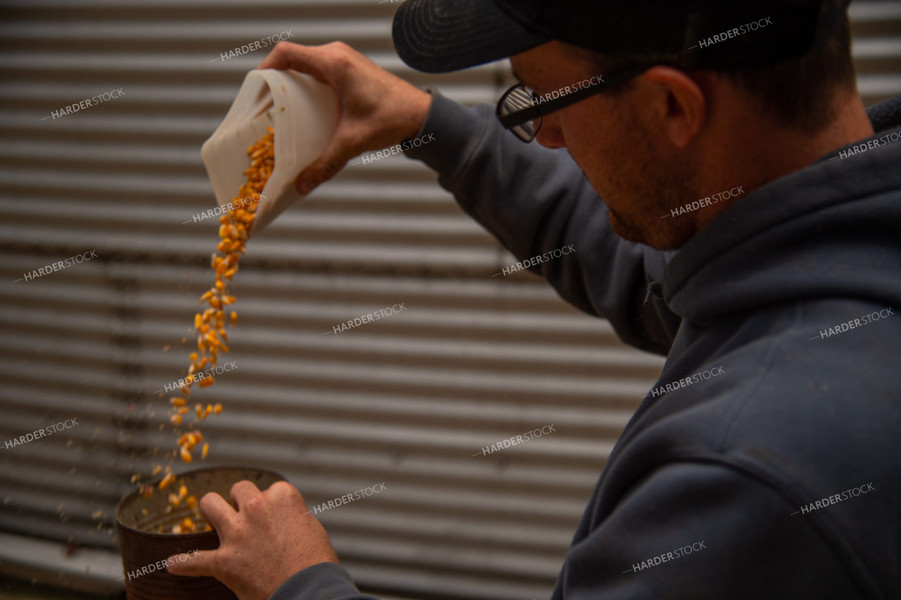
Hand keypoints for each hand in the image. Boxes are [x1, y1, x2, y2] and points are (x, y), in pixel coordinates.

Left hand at [167, 480, 338, 599]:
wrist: (309, 591)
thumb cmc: (316, 563)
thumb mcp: (311, 527)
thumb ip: (291, 517)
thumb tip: (281, 520)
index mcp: (282, 497)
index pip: (269, 489)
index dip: (270, 504)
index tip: (273, 518)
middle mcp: (257, 508)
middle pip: (238, 488)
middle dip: (240, 500)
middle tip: (244, 516)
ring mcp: (237, 534)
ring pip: (209, 504)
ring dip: (210, 511)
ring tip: (211, 519)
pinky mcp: (224, 562)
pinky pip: (193, 560)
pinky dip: (183, 564)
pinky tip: (173, 564)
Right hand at [258, 41, 432, 194]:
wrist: (421, 115)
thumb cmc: (392, 119)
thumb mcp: (353, 142)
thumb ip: (326, 164)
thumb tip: (301, 185)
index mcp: (334, 64)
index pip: (286, 54)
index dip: (265, 68)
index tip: (255, 90)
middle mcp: (337, 56)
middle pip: (293, 59)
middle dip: (275, 81)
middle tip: (264, 107)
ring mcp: (344, 60)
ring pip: (306, 64)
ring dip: (291, 82)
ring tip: (280, 109)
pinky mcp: (350, 69)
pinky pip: (319, 70)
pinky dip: (308, 84)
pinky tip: (304, 108)